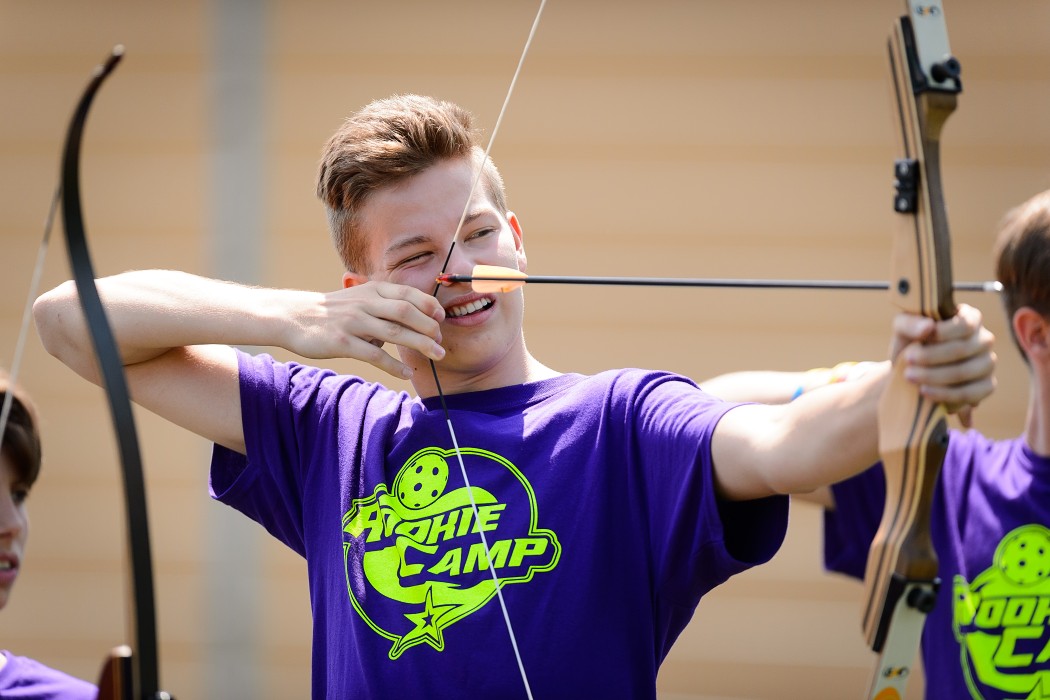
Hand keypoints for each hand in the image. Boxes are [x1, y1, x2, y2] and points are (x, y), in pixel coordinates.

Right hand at [287, 281, 445, 378]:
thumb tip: (413, 321)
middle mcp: (365, 303)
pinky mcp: (343, 342)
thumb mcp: (359, 298)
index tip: (442, 318)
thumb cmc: (333, 311)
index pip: (408, 294)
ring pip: (395, 332)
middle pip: (407, 312)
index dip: (429, 305)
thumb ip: (384, 305)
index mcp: (372, 290)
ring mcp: (354, 322)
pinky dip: (394, 365)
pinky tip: (407, 373)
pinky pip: (374, 355)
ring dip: (420, 344)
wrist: (294, 317)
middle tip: (441, 341)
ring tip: (436, 355)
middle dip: (429, 327)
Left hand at [889, 303, 996, 424]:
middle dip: (930, 357)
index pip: (964, 324)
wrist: (910, 371)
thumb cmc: (910, 343)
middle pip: (962, 349)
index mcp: (969, 318)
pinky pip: (970, 393)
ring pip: (965, 372)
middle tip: (907, 361)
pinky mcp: (986, 386)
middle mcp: (984, 339)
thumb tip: (928, 327)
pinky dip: (945, 394)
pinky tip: (925, 391)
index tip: (918, 341)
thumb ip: (911, 323)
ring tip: (910, 377)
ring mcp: (987, 363)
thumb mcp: (903, 329)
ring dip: (933, 376)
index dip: (941, 334)